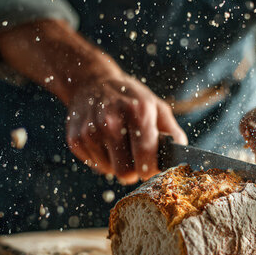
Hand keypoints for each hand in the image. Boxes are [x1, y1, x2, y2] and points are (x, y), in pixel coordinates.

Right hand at [66, 74, 187, 183]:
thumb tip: (180, 155)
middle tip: (134, 156)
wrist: (92, 82)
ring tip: (117, 143)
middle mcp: (111, 122)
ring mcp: (90, 131)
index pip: (145, 160)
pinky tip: (103, 140)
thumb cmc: (130, 98)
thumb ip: (172, 133)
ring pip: (108, 171)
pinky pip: (94, 165)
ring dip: (116, 163)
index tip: (151, 167)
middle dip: (133, 170)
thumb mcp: (156, 106)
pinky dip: (101, 158)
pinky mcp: (75, 139)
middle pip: (125, 173)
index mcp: (137, 113)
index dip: (151, 170)